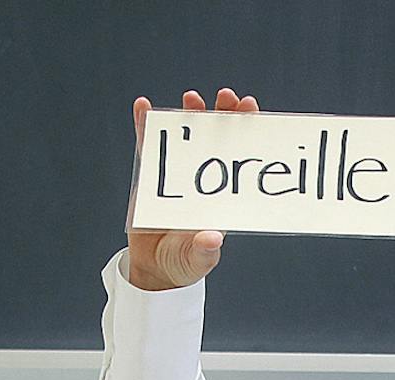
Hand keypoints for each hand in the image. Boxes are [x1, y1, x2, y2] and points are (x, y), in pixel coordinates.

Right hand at [127, 87, 259, 291]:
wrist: (155, 267)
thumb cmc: (184, 264)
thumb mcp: (196, 260)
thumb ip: (204, 251)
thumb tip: (212, 238)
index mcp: (222, 196)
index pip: (238, 158)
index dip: (245, 132)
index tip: (250, 108)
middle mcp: (203, 180)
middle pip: (216, 140)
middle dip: (222, 115)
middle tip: (226, 96)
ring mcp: (177, 174)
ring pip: (185, 137)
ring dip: (188, 115)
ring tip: (191, 98)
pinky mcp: (151, 175)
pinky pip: (148, 146)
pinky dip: (145, 125)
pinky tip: (144, 106)